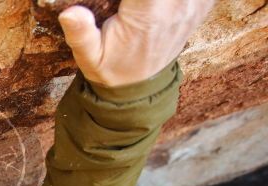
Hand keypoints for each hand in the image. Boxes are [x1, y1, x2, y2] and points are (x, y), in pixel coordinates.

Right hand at [58, 0, 213, 86]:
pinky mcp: (202, 5)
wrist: (140, 91)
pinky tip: (161, 4)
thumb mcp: (89, 59)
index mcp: (147, 15)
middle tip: (128, 2)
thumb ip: (80, 34)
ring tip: (143, 5)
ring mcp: (193, 6)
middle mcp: (176, 7)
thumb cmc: (112, 70)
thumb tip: (69, 13)